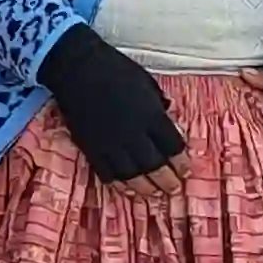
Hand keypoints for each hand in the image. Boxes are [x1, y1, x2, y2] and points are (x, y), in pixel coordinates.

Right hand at [37, 24, 186, 187]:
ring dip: (145, 188)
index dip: (181, 162)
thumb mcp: (147, 82)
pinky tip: (127, 188)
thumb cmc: (115, 69)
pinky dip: (119, 183)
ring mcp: (112, 144)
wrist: (77, 68)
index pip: (173, 147)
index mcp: (151, 116)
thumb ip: (158, 104)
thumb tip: (166, 117)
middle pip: (155, 166)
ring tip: (153, 194)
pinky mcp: (92, 148)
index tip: (186, 170)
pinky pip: (108, 173)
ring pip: (132, 175)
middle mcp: (134, 135)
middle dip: (167, 181)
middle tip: (173, 189)